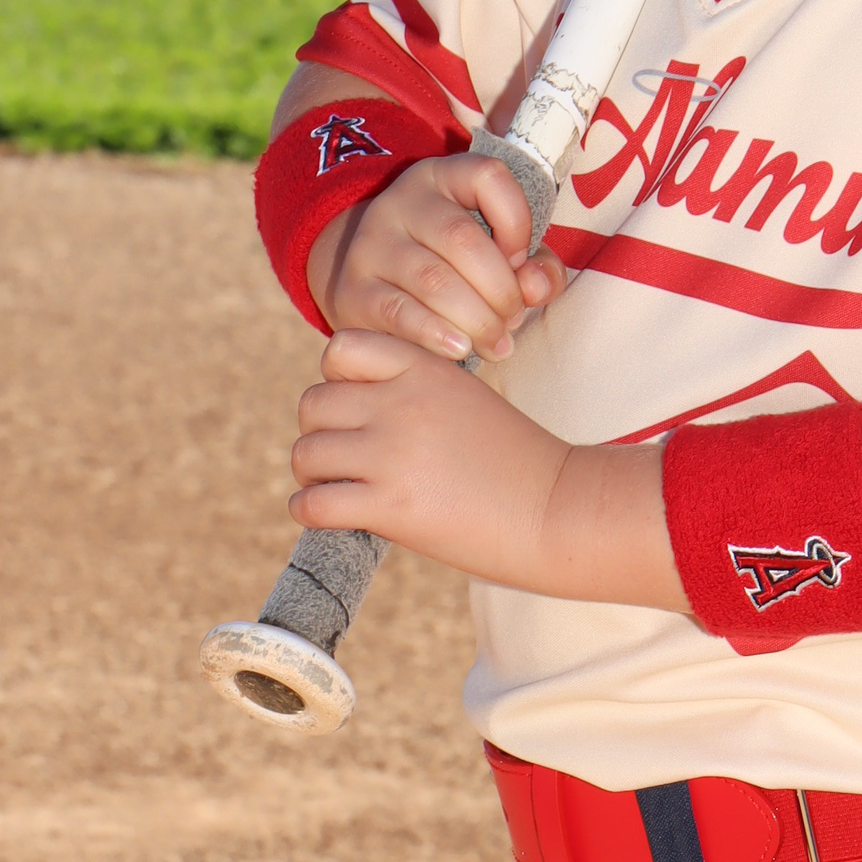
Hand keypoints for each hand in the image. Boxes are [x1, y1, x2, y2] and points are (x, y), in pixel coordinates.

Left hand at [290, 330, 566, 580]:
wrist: (555, 510)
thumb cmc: (515, 459)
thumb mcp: (466, 397)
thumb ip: (412, 391)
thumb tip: (346, 406)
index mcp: (425, 369)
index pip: (341, 347)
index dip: (336, 378)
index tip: (357, 407)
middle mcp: (402, 403)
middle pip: (313, 403)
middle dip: (321, 431)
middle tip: (343, 456)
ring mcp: (393, 454)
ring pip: (306, 453)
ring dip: (314, 475)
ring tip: (339, 487)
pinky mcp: (389, 506)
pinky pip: (311, 504)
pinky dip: (310, 511)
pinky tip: (334, 514)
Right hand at [311, 153, 566, 362]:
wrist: (369, 283)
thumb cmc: (452, 266)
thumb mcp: (497, 251)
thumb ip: (534, 265)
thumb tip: (537, 288)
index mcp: (442, 177)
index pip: (487, 176)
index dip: (517, 221)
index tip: (521, 260)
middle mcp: (402, 203)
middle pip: (462, 239)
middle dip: (500, 289)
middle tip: (513, 320)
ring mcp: (371, 245)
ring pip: (433, 280)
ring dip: (476, 320)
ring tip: (497, 344)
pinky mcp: (353, 290)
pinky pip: (399, 313)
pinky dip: (437, 335)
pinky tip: (460, 350)